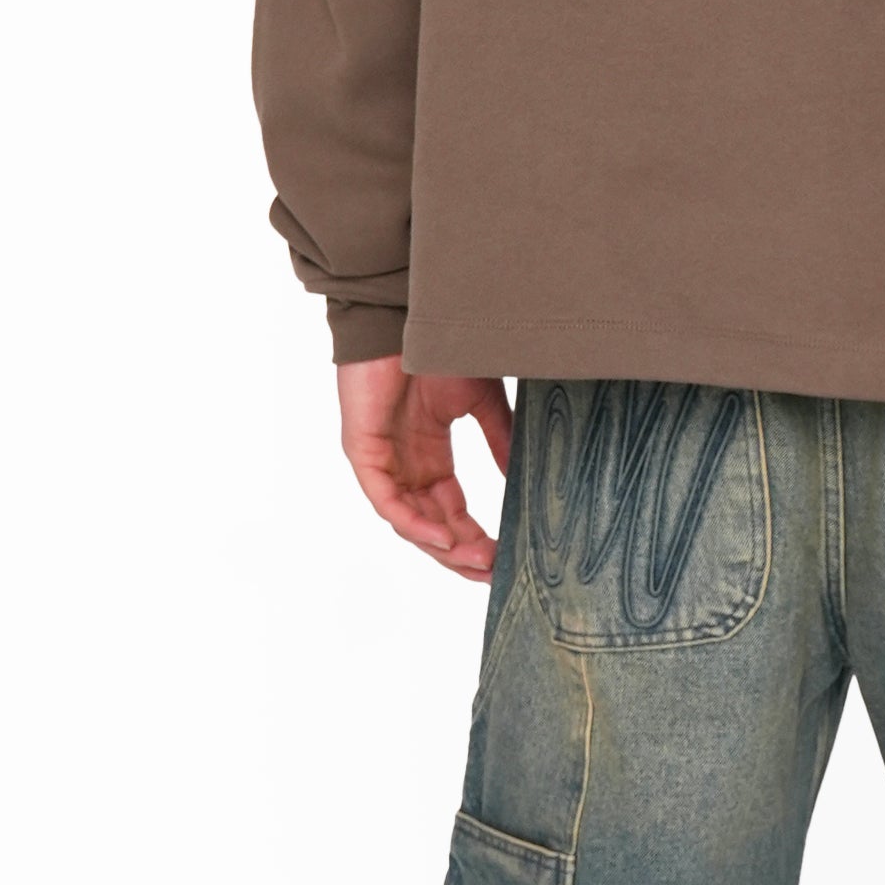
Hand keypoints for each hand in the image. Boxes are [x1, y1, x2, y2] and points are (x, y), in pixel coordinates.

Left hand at [337, 356, 512, 582]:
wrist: (407, 312)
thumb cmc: (441, 347)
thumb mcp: (482, 400)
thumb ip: (498, 438)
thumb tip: (520, 478)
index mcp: (430, 455)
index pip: (451, 510)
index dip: (476, 536)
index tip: (505, 556)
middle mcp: (405, 465)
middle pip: (431, 525)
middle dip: (463, 552)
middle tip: (494, 572)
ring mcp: (383, 461)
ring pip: (410, 521)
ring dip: (444, 546)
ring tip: (478, 562)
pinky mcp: (364, 452)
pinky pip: (388, 501)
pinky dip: (415, 524)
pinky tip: (444, 538)